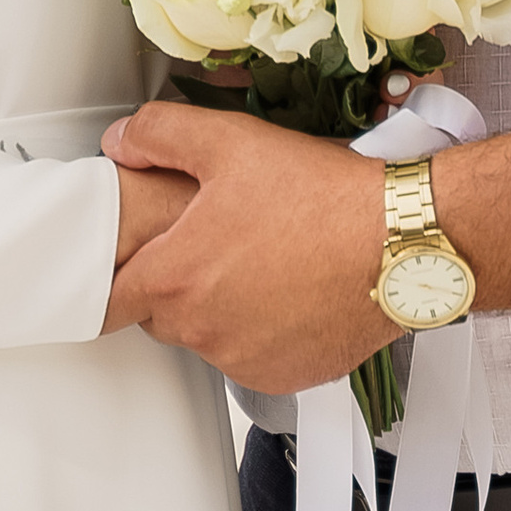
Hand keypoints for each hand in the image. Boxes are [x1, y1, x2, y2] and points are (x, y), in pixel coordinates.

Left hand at [100, 103, 393, 391]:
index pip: (110, 298)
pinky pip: (255, 358)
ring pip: (210, 337)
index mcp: (177, 278)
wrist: (400, 242)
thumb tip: (121, 142)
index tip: (135, 263)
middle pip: (162, 316)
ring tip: (265, 261)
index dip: (120, 273)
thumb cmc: (323, 198)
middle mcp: (204, 330)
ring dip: (223, 310)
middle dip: (179, 284)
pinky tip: (290, 292)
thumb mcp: (231, 141)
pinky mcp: (285, 376)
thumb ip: (159, 134)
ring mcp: (245, 360)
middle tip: (220, 243)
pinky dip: (264, 333)